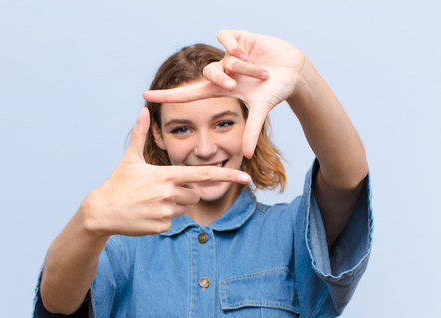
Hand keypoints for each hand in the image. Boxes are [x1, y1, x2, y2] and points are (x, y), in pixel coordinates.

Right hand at [80, 107, 250, 235]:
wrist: (101, 212)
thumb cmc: (117, 183)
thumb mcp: (129, 158)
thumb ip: (140, 133)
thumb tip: (143, 108)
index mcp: (166, 175)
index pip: (203, 175)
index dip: (227, 175)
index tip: (245, 177)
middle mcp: (169, 194)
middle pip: (194, 195)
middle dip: (183, 193)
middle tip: (159, 191)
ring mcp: (166, 212)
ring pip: (184, 209)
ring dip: (173, 206)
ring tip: (150, 202)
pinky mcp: (161, 227)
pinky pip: (172, 222)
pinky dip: (162, 219)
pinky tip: (146, 214)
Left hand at [143, 30, 306, 157]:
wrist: (295, 71)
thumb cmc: (276, 91)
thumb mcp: (262, 110)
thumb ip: (253, 131)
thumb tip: (248, 156)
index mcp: (221, 89)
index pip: (188, 93)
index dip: (168, 96)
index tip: (145, 96)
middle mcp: (222, 71)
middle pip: (209, 74)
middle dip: (221, 80)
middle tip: (233, 85)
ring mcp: (229, 54)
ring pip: (224, 59)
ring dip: (241, 68)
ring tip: (259, 73)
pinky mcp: (238, 38)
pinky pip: (226, 38)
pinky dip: (235, 48)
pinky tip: (249, 54)